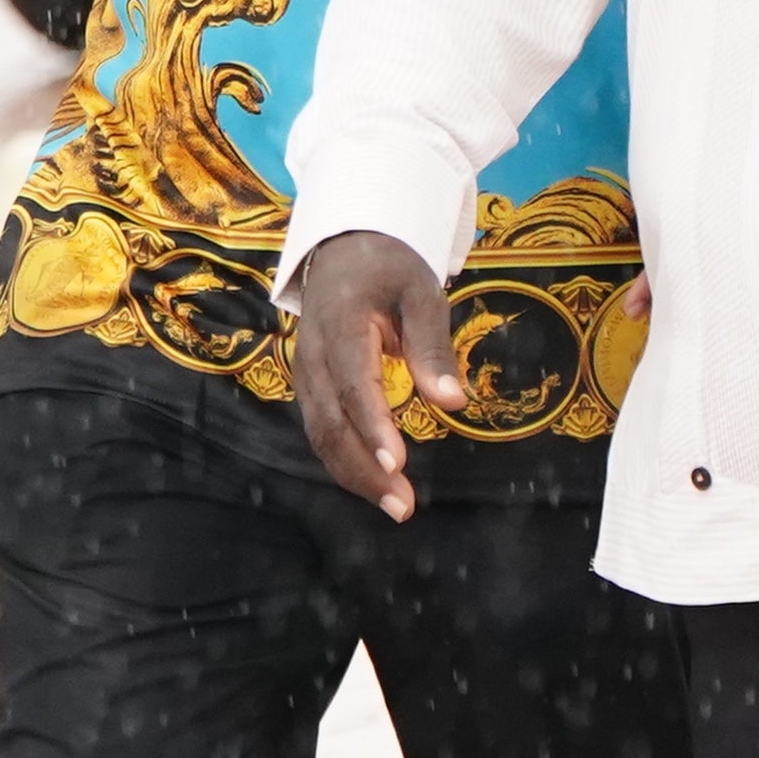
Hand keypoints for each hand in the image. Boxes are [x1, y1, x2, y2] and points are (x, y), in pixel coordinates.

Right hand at [287, 229, 457, 521]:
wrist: (343, 250)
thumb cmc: (389, 272)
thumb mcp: (421, 294)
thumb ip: (432, 347)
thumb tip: (454, 401)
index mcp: (340, 324)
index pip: (353, 383)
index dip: (373, 426)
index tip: (397, 464)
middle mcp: (312, 355)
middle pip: (330, 421)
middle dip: (364, 469)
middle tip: (404, 507)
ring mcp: (305, 374)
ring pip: (320, 434)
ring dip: (354, 475)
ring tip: (396, 506)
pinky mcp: (309, 388)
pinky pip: (320, 431)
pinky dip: (344, 462)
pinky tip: (375, 484)